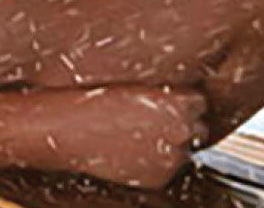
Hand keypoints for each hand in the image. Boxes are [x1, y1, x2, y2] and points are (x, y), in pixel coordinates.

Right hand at [64, 85, 208, 188]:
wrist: (63, 131)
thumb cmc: (89, 102)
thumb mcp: (131, 85)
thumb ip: (162, 93)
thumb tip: (178, 99)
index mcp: (176, 102)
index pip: (200, 101)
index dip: (182, 102)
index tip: (167, 103)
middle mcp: (180, 130)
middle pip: (198, 128)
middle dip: (181, 125)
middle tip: (152, 122)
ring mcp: (171, 157)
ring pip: (184, 151)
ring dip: (168, 146)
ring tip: (136, 138)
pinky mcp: (159, 177)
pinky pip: (166, 169)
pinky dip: (153, 163)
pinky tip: (129, 152)